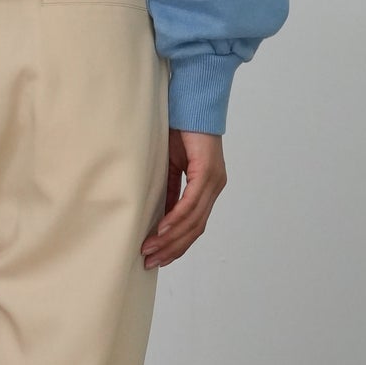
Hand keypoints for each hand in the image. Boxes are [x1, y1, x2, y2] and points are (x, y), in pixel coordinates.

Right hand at [141, 130, 226, 267]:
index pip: (195, 225)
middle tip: (151, 263)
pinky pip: (191, 202)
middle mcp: (215, 187)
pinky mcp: (207, 171)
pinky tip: (161, 230)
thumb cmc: (180, 130)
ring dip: (170, 239)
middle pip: (196, 229)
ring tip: (150, 250)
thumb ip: (170, 190)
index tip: (158, 259)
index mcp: (208, 187)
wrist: (190, 102)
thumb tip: (159, 215)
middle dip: (172, 249)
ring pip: (194, 220)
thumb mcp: (170, 166)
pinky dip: (175, 219)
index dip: (177, 245)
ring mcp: (214, 180)